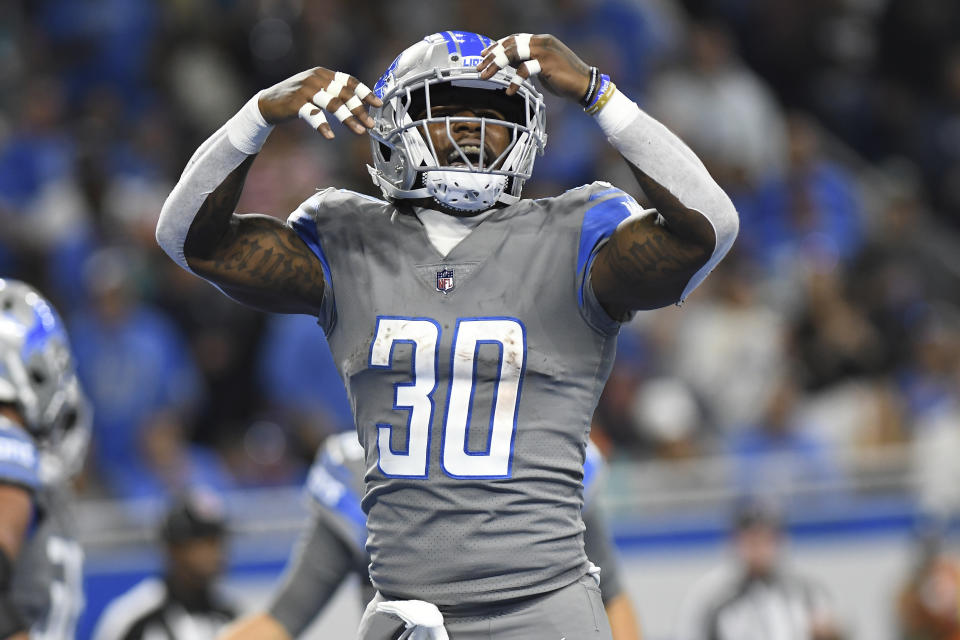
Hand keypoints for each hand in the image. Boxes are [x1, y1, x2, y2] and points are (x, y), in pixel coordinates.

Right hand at [257, 67, 382, 138]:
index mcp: (324, 74)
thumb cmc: (296, 99)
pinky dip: (323, 126)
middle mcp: (316, 78)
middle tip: (371, 124)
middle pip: (344, 94)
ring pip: (332, 104)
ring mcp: (305, 89)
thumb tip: (359, 106)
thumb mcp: (316, 91)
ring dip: (348, 119)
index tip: (378, 104)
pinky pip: (313, 115)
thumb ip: (334, 94)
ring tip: (359, 131)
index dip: (365, 92)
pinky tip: (330, 136)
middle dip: (360, 110)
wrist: (267, 103)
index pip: (349, 81)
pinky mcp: (295, 103)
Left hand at [477, 34, 591, 101]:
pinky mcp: (547, 64)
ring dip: (496, 65)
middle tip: (478, 68)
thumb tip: (510, 62)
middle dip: (491, 56)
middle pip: (510, 44)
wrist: (584, 85)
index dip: (497, 46)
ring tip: (485, 77)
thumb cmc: (564, 78)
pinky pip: (524, 69)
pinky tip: (509, 91)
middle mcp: (541, 42)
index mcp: (540, 40)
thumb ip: (528, 60)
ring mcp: (544, 51)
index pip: (514, 38)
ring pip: (513, 53)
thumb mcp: (543, 65)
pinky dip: (515, 81)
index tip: (483, 54)